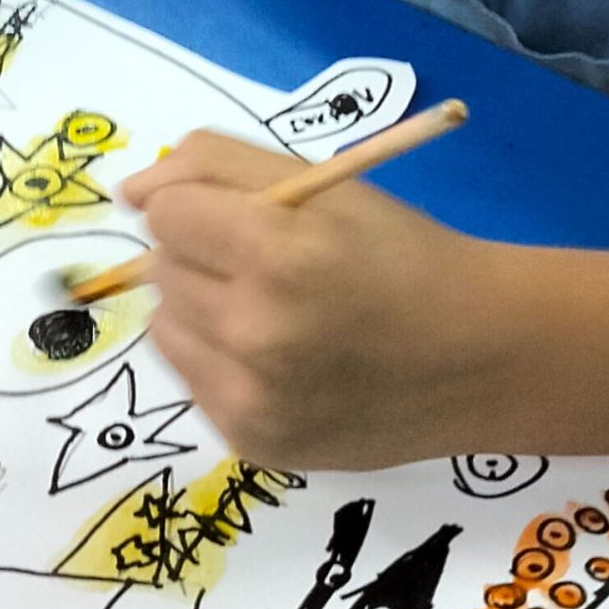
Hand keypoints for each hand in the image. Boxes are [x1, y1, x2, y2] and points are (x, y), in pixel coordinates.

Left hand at [121, 134, 526, 469]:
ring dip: (201, 310)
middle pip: (160, 271)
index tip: (248, 220)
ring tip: (275, 314)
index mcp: (277, 255)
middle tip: (272, 267)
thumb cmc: (399, 254)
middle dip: (202, 257)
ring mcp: (252, 400)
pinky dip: (221, 362)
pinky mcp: (253, 445)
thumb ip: (213, 164)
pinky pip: (194, 381)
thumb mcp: (321, 183)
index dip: (202, 207)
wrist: (478, 357)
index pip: (165, 215)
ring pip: (166, 326)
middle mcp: (257, 335)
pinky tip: (282, 361)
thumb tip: (130, 194)